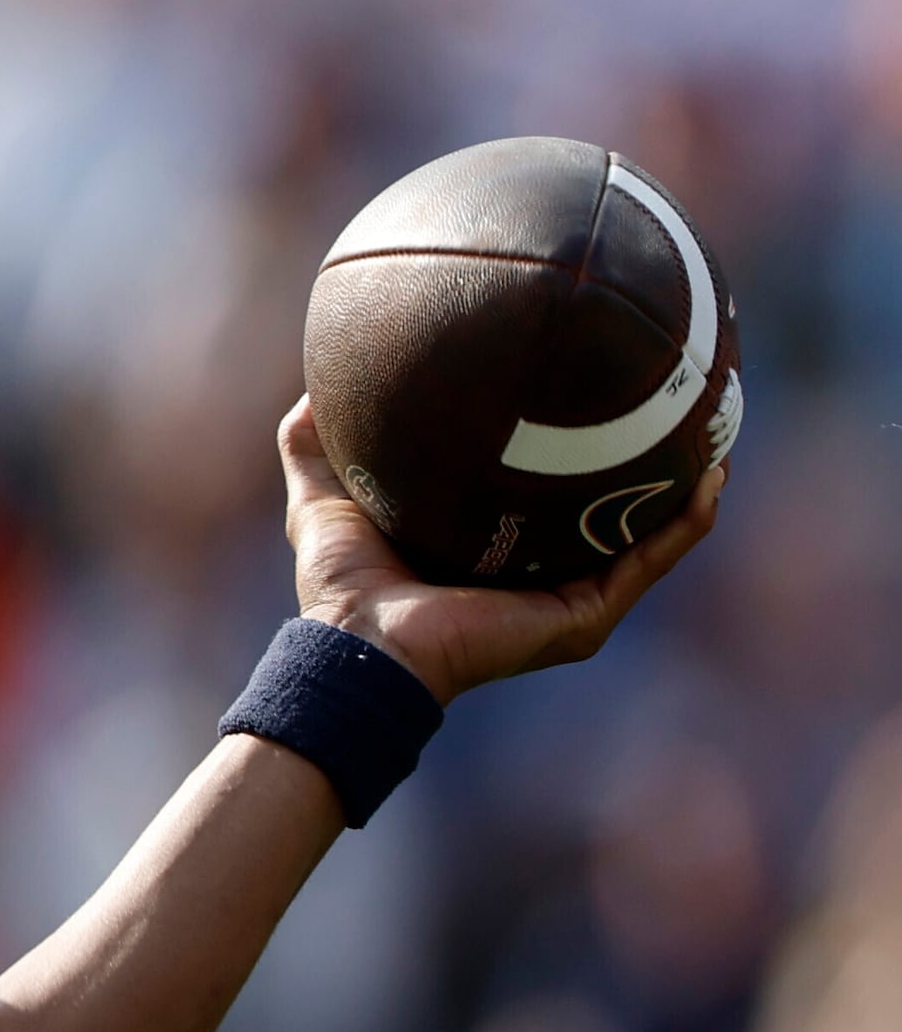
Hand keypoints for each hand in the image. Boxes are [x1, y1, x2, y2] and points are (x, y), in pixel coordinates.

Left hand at [278, 396, 718, 703]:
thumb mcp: (325, 496)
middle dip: (646, 472)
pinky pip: (646, 564)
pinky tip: (708, 482)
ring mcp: (567, 601)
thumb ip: (314, 443)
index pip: (546, 500)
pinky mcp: (581, 618)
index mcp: (491, 551)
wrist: (357, 644)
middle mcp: (538, 576)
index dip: (571, 458)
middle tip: (676, 414)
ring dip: (686, 494)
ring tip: (717, 441)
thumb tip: (313, 387)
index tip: (594, 402)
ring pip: (646, 541)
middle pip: (609, 519)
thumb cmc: (341, 584)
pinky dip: (682, 527)